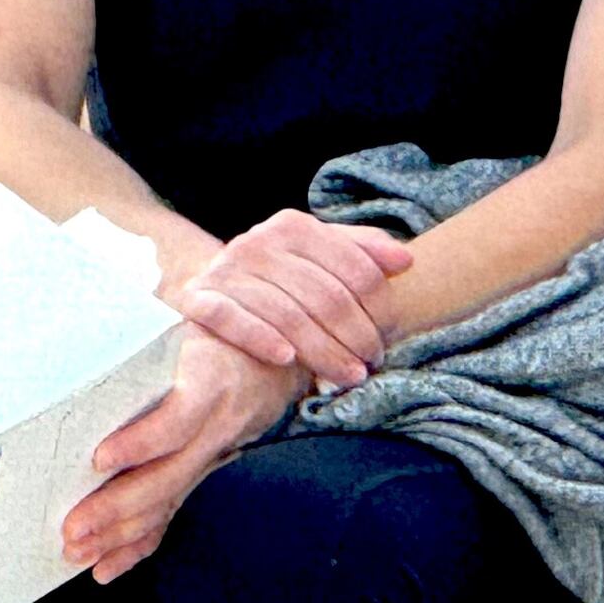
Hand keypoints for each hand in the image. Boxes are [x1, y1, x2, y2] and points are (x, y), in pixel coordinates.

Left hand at [66, 335, 306, 582]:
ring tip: (77, 551)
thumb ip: (139, 329)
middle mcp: (218, 420)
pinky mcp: (201, 470)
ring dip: (122, 533)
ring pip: (169, 499)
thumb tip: (73, 327)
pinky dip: (141, 544)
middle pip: (170, 473)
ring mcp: (212, 451)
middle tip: (72, 527)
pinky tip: (109, 565)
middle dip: (119, 506)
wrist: (267, 352)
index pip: (179, 416)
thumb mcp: (184, 319)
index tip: (101, 457)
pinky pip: (173, 513)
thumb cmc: (208, 331)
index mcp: (210, 377)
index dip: (143, 441)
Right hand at [176, 210, 410, 391]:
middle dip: (355, 335)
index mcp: (295, 227)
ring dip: (322, 350)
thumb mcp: (321, 255)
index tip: (390, 335)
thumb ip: (364, 252)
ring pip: (287, 314)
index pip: (353, 268)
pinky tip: (285, 359)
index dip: (379, 306)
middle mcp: (258, 242)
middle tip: (371, 363)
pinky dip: (259, 338)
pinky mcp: (197, 298)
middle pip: (325, 296)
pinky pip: (230, 319)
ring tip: (346, 375)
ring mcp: (226, 270)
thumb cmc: (281, 276)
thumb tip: (406, 260)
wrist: (209, 286)